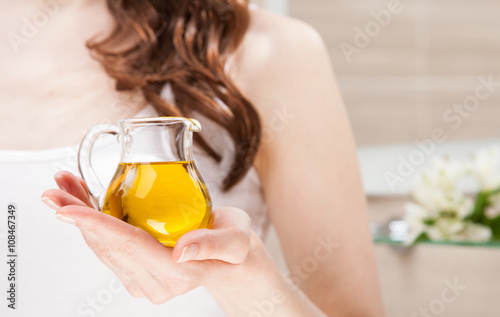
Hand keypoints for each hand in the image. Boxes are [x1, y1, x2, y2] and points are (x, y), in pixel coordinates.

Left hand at [41, 171, 251, 303]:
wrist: (231, 259)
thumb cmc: (234, 243)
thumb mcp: (236, 240)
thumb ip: (214, 246)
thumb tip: (182, 251)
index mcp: (178, 273)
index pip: (129, 244)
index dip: (96, 225)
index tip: (66, 209)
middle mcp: (155, 283)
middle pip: (106, 245)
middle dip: (76, 215)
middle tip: (55, 188)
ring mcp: (143, 281)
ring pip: (101, 246)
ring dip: (79, 216)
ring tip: (64, 186)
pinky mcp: (136, 274)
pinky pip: (106, 247)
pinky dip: (91, 223)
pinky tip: (81, 201)